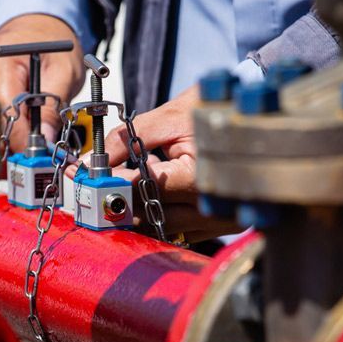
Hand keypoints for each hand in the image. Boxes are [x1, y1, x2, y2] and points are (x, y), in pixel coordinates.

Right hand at [0, 14, 84, 150]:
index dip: (20, 137)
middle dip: (11, 141)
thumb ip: (53, 106)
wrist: (36, 25)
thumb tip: (44, 140)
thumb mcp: (64, 71)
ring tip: (25, 140)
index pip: (5, 109)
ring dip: (4, 137)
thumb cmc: (49, 41)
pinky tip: (14, 130)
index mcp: (1, 60)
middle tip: (32, 154)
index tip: (34, 154)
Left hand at [98, 85, 241, 242]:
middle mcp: (213, 206)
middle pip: (149, 214)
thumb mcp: (168, 117)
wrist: (255, 115)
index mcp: (201, 177)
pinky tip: (159, 190)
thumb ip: (127, 140)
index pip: (144, 188)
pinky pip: (181, 230)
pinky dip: (163, 214)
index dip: (111, 183)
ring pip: (162, 226)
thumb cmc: (214, 110)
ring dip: (140, 209)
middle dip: (120, 198)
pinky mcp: (222, 226)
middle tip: (97, 184)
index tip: (87, 177)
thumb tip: (92, 163)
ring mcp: (220, 221)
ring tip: (134, 180)